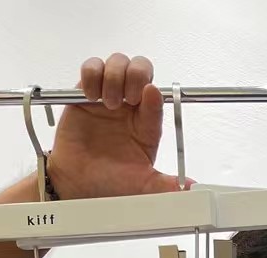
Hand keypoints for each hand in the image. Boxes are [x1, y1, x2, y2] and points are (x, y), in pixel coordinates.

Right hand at [48, 54, 187, 200]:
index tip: (147, 96)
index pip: (157, 97)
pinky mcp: (86, 92)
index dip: (154, 93)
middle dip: (136, 75)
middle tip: (128, 97)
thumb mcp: (142, 186)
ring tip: (108, 102)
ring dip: (113, 77)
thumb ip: (165, 185)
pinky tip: (91, 96)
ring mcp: (109, 96)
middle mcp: (131, 107)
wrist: (77, 182)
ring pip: (118, 62)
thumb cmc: (109, 181)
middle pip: (142, 69)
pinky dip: (91, 75)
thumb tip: (190, 187)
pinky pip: (91, 67)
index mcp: (147, 124)